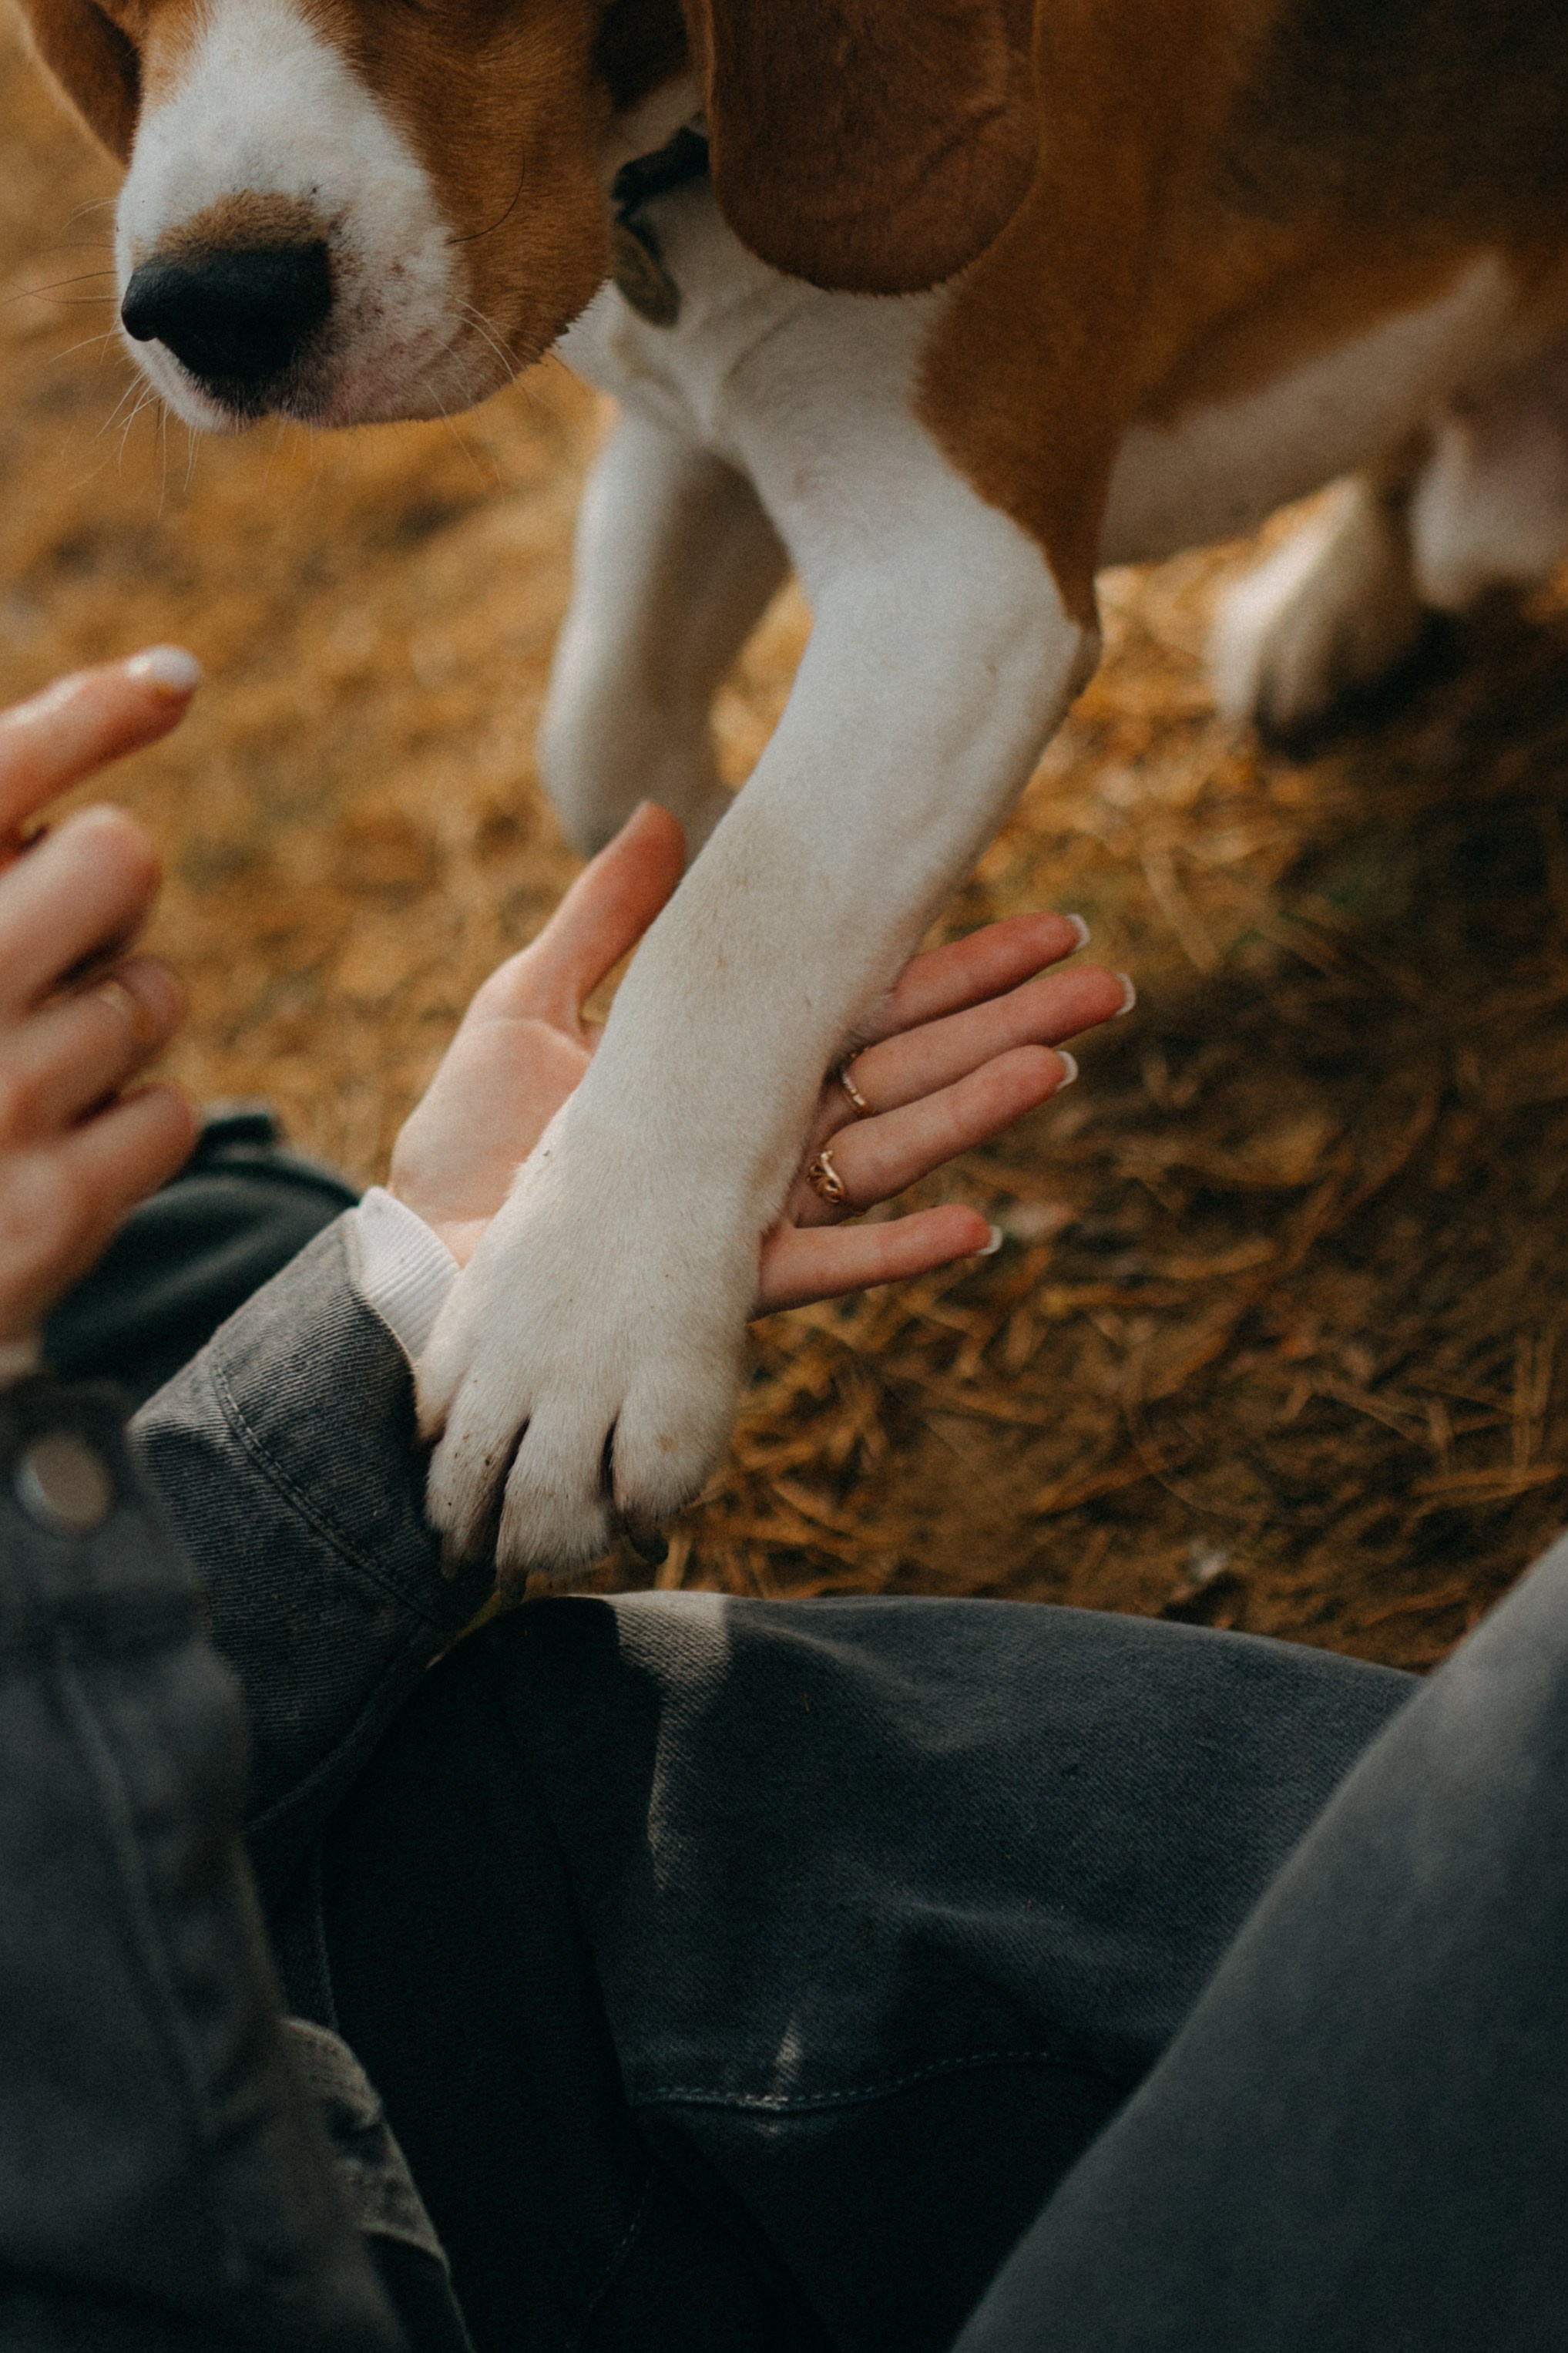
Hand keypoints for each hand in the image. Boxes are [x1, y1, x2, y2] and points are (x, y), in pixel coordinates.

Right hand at [0, 654, 200, 1352]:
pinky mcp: (50, 1207)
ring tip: (19, 1082)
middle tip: (48, 955)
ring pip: (155, 995)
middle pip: (120, 859)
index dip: (90, 714)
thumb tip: (166, 681)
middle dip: (106, 897)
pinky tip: (47, 1161)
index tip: (172, 682)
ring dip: (110, 1028)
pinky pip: (169, 1113)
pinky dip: (126, 1132)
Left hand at [391, 801, 1130, 1312]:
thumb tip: (662, 812)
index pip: (865, 1002)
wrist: (413, 1270)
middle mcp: (758, 1138)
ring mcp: (749, 1212)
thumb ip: (603, 921)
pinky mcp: (720, 1286)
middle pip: (905, 1069)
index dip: (953, 962)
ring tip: (1062, 1063)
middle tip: (1106, 983)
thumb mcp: (526, 1007)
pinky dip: (899, 1250)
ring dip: (977, 1112)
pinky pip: (826, 1266)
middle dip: (1004, 1025)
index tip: (1042, 922)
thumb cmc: (464, 1147)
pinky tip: (979, 1224)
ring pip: (887, 1153)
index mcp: (728, 1070)